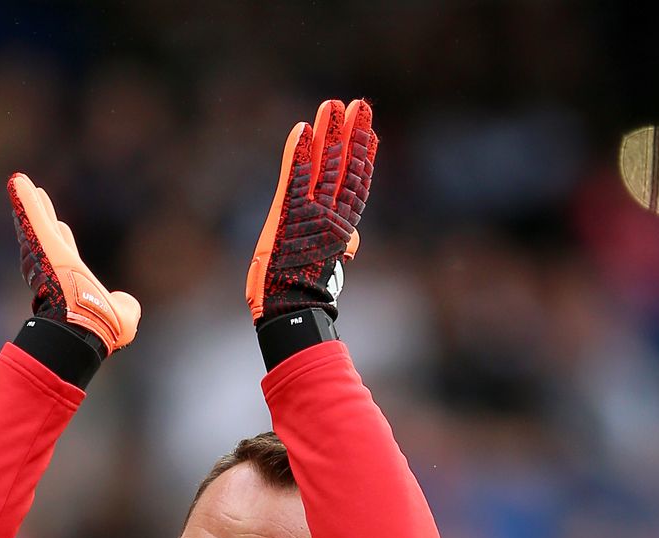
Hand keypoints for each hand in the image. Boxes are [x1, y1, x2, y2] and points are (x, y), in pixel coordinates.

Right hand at [7, 174, 140, 354]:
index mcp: (73, 280)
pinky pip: (33, 219)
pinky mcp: (43, 245)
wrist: (86, 327)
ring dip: (27, 205)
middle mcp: (56, 268)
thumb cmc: (103, 328)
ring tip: (20, 184)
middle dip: (38, 217)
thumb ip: (125, 306)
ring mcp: (47, 256)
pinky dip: (24, 200)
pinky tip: (17, 179)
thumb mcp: (124, 316)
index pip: (64, 255)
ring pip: (33, 226)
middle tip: (35, 196)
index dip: (62, 240)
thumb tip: (126, 303)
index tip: (61, 226)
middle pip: (44, 237)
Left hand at [246, 99, 377, 325]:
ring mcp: (313, 214)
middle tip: (360, 104)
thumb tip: (352, 246)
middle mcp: (330, 217)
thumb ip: (339, 250)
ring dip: (331, 134)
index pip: (355, 186)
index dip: (363, 157)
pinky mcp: (292, 214)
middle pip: (346, 167)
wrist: (288, 311)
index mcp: (338, 230)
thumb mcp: (326, 269)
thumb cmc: (302, 297)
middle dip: (352, 135)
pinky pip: (296, 177)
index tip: (369, 134)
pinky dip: (298, 152)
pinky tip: (303, 127)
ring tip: (337, 105)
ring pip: (328, 166)